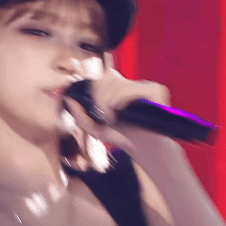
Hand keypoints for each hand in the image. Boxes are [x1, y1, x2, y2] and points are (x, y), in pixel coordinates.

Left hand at [62, 53, 182, 161]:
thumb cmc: (121, 137)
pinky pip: (132, 89)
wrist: (140, 148)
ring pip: (118, 84)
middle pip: (108, 78)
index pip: (103, 77)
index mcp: (121, 88)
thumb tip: (68, 99)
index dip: (96, 92)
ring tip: (113, 118)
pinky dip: (122, 101)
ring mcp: (147, 86)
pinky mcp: (157, 91)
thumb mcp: (96, 128)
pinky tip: (122, 113)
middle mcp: (135, 84)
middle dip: (100, 100)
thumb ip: (80, 115)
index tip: (100, 112)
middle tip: (106, 117)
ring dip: (109, 103)